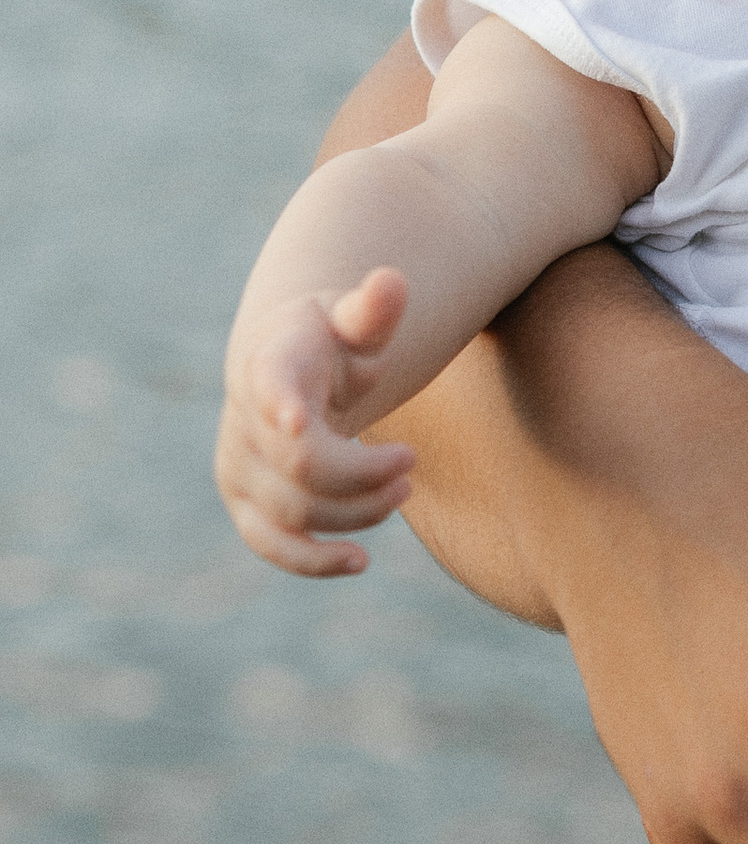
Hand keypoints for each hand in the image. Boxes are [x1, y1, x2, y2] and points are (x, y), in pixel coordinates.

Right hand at [218, 269, 415, 576]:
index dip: (279, 403)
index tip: (298, 423)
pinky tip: (359, 561)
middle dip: (363, 473)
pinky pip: (271, 546)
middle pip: (302, 465)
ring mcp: (241, 467)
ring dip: (357, 511)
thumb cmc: (330, 341)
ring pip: (295, 511)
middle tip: (410, 463)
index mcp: (271, 364)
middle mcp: (245, 420)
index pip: (269, 384)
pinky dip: (311, 561)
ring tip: (403, 489)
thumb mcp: (353, 318)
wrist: (287, 373)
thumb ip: (373, 309)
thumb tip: (392, 282)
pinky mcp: (248, 505)